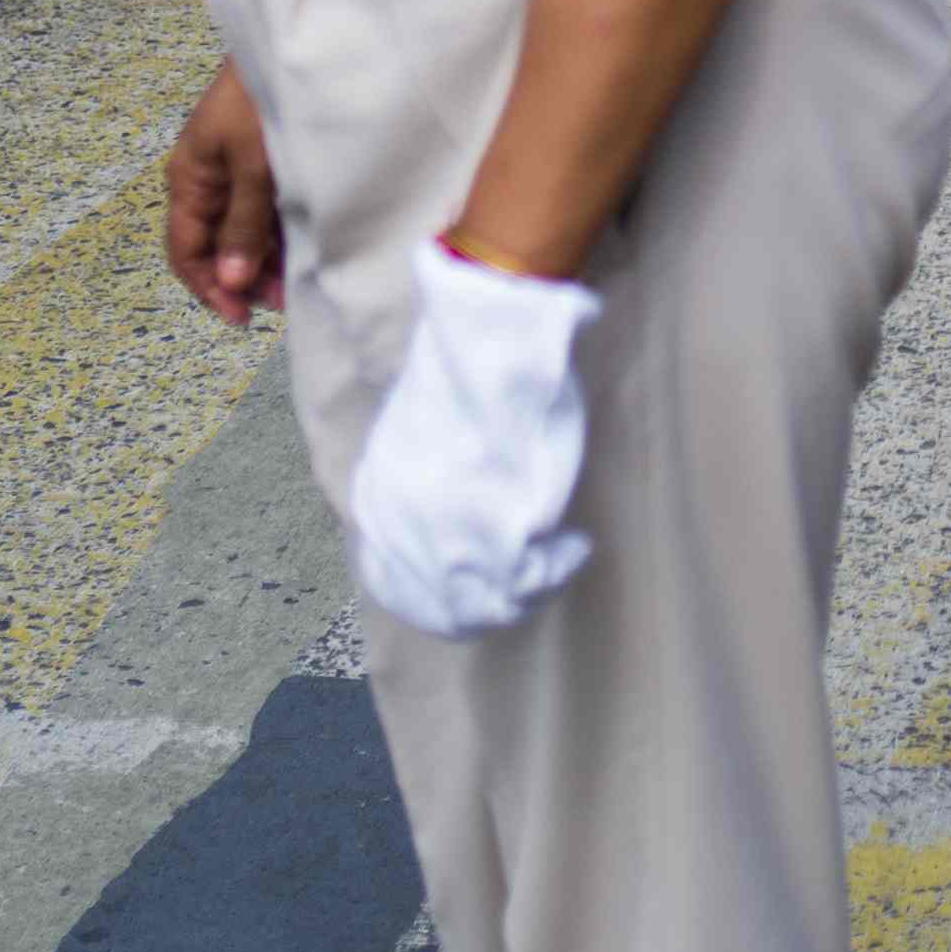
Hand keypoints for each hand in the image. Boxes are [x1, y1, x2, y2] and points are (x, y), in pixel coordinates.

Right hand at [160, 63, 282, 322]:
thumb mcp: (255, 167)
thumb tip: (230, 281)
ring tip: (299, 279)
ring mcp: (236, 172)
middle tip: (284, 300)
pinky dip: (281, 234)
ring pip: (244, 233)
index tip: (241, 317)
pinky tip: (306, 248)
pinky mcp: (265, 164)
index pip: (186, 252)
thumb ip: (243, 225)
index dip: (209, 289)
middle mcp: (208, 181)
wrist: (293, 41)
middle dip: (245, 279)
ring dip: (267, 260)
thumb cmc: (263, 97)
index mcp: (190, 180)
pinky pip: (266, 212)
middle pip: (217, 247)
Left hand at [344, 240, 600, 636]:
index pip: (397, 585)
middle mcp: (405, 533)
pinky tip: (573, 542)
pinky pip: (533, 581)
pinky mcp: (504, 535)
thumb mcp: (413, 438)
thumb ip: (419, 488)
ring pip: (489, 607)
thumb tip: (444, 520)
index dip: (443, 595)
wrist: (490, 342)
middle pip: (445, 609)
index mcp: (377, 503)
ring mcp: (451, 540)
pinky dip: (559, 566)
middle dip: (491, 606)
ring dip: (531, 589)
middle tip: (529, 583)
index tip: (481, 583)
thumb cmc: (465, 374)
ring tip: (558, 555)